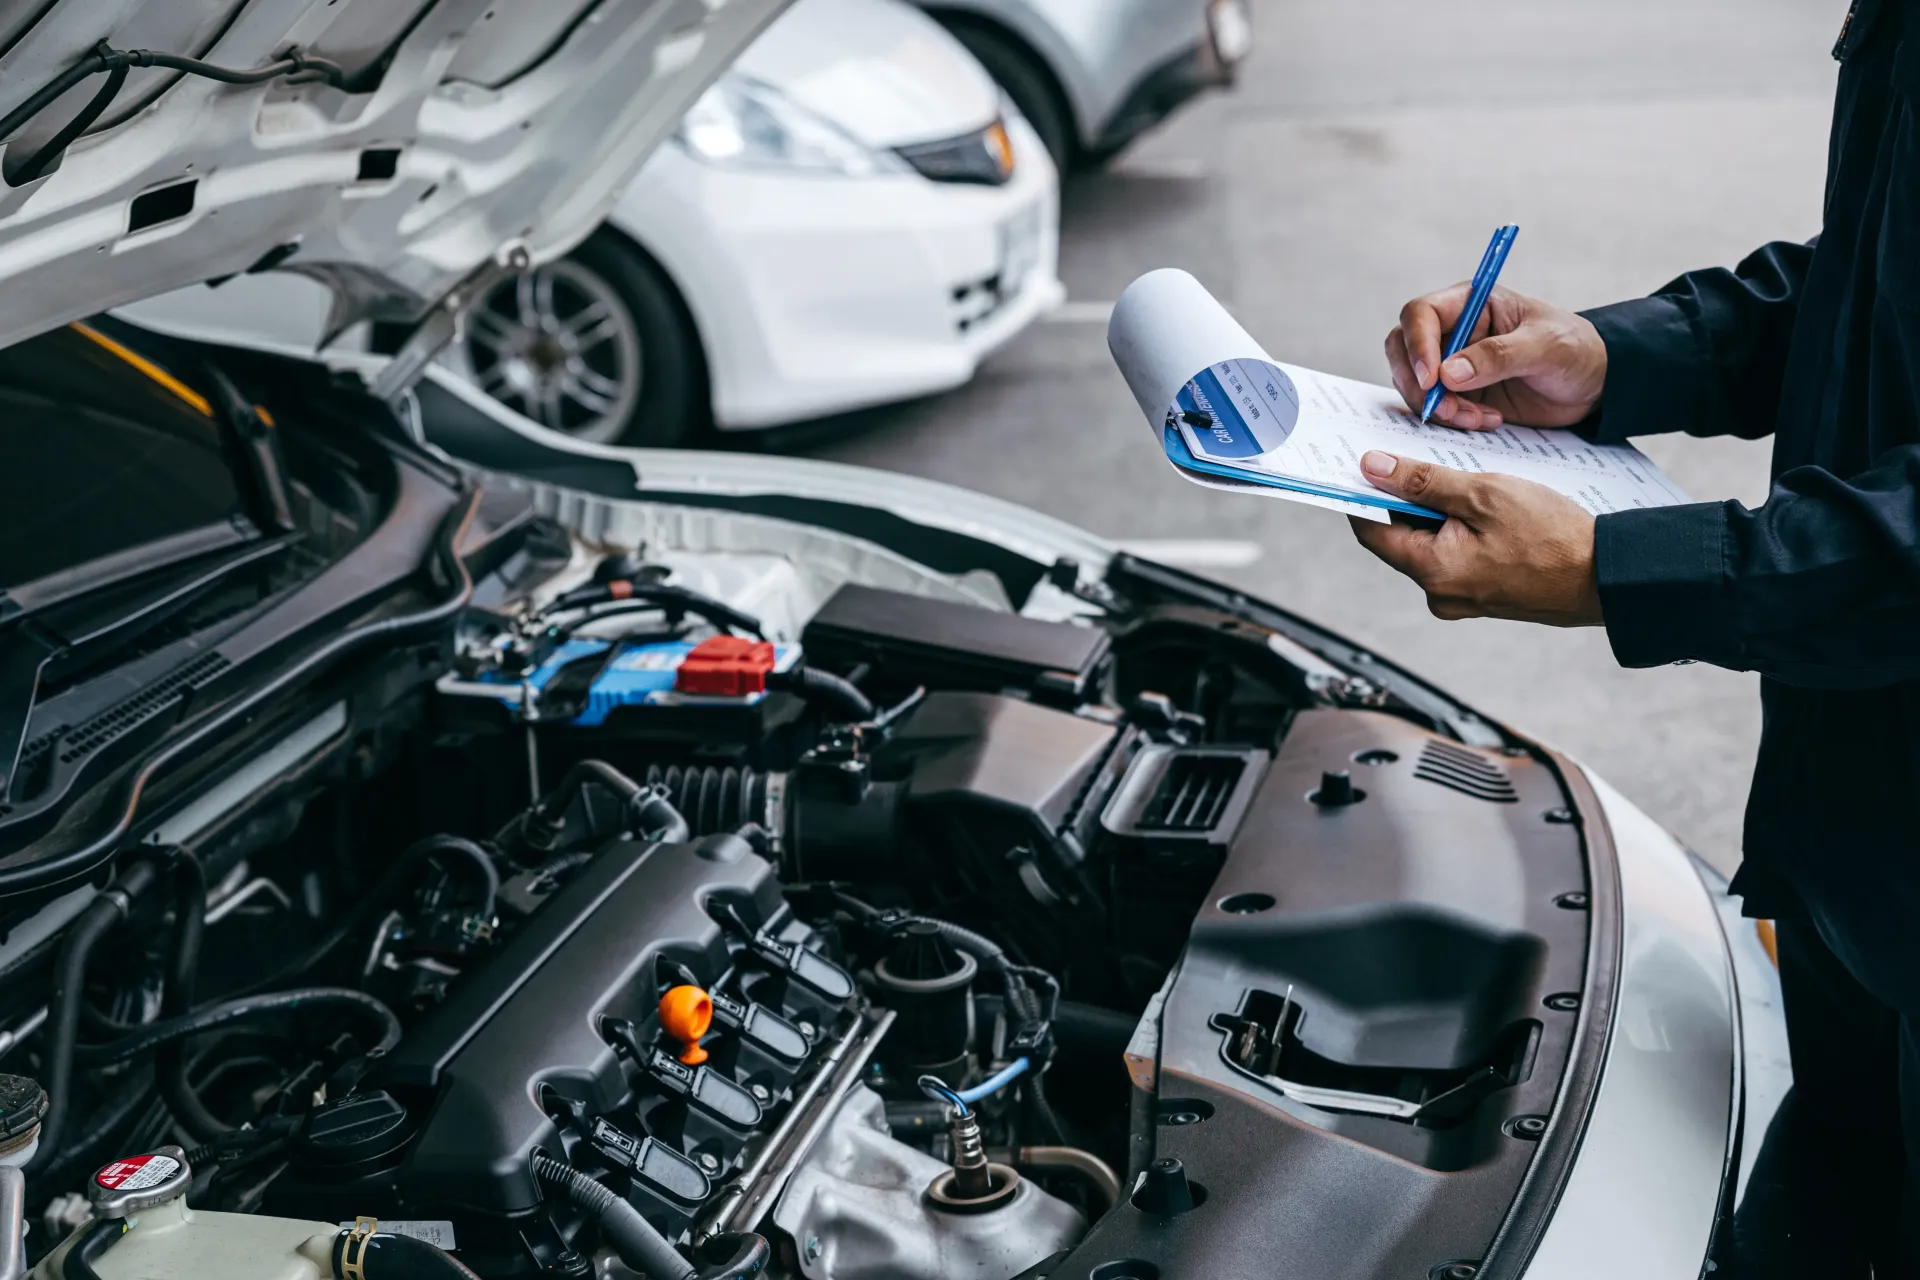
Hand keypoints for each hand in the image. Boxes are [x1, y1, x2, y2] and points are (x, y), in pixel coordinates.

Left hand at [1348, 451, 1602, 625]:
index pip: (1371, 528)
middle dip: (1409, 496)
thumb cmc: (1553, 537)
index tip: (1366, 463)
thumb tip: (1373, 468)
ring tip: (1466, 478)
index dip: (1364, 493)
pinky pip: (1458, 554)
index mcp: (1431, 570)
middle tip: (1424, 458)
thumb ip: (1424, 482)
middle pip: (1401, 534)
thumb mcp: (1484, 494)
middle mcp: (1439, 593)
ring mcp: (1462, 598)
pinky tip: (1486, 504)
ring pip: (1432, 542)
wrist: (1607, 577)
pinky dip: (1462, 527)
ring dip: (1440, 509)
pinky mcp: (1484, 594)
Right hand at [1384, 283, 1606, 430]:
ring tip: (1476, 418)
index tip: (1431, 378)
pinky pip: (1434, 408)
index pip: (1421, 314)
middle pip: (1403, 350)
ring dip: (1436, 407)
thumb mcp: (1546, 346)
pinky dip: (1450, 420)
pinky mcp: (1458, 395)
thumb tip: (1448, 373)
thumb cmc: (1576, 349)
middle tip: (1445, 408)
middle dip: (1418, 383)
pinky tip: (1486, 421)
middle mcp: (1454, 331)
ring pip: (1413, 384)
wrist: (1594, 384)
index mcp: (1471, 303)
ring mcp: (1452, 365)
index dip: (1417, 344)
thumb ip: (1498, 355)